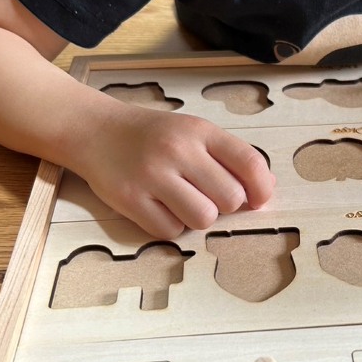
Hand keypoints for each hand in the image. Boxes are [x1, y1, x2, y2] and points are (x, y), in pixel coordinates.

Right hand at [77, 104, 275, 236]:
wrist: (95, 130)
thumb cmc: (153, 136)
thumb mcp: (193, 133)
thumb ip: (229, 157)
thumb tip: (266, 189)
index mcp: (199, 131)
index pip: (249, 163)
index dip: (261, 189)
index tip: (256, 200)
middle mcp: (177, 149)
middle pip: (230, 199)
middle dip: (225, 206)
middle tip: (206, 196)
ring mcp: (152, 174)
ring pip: (203, 218)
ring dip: (198, 218)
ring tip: (181, 202)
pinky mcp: (130, 199)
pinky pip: (170, 231)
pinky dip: (170, 226)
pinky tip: (159, 207)